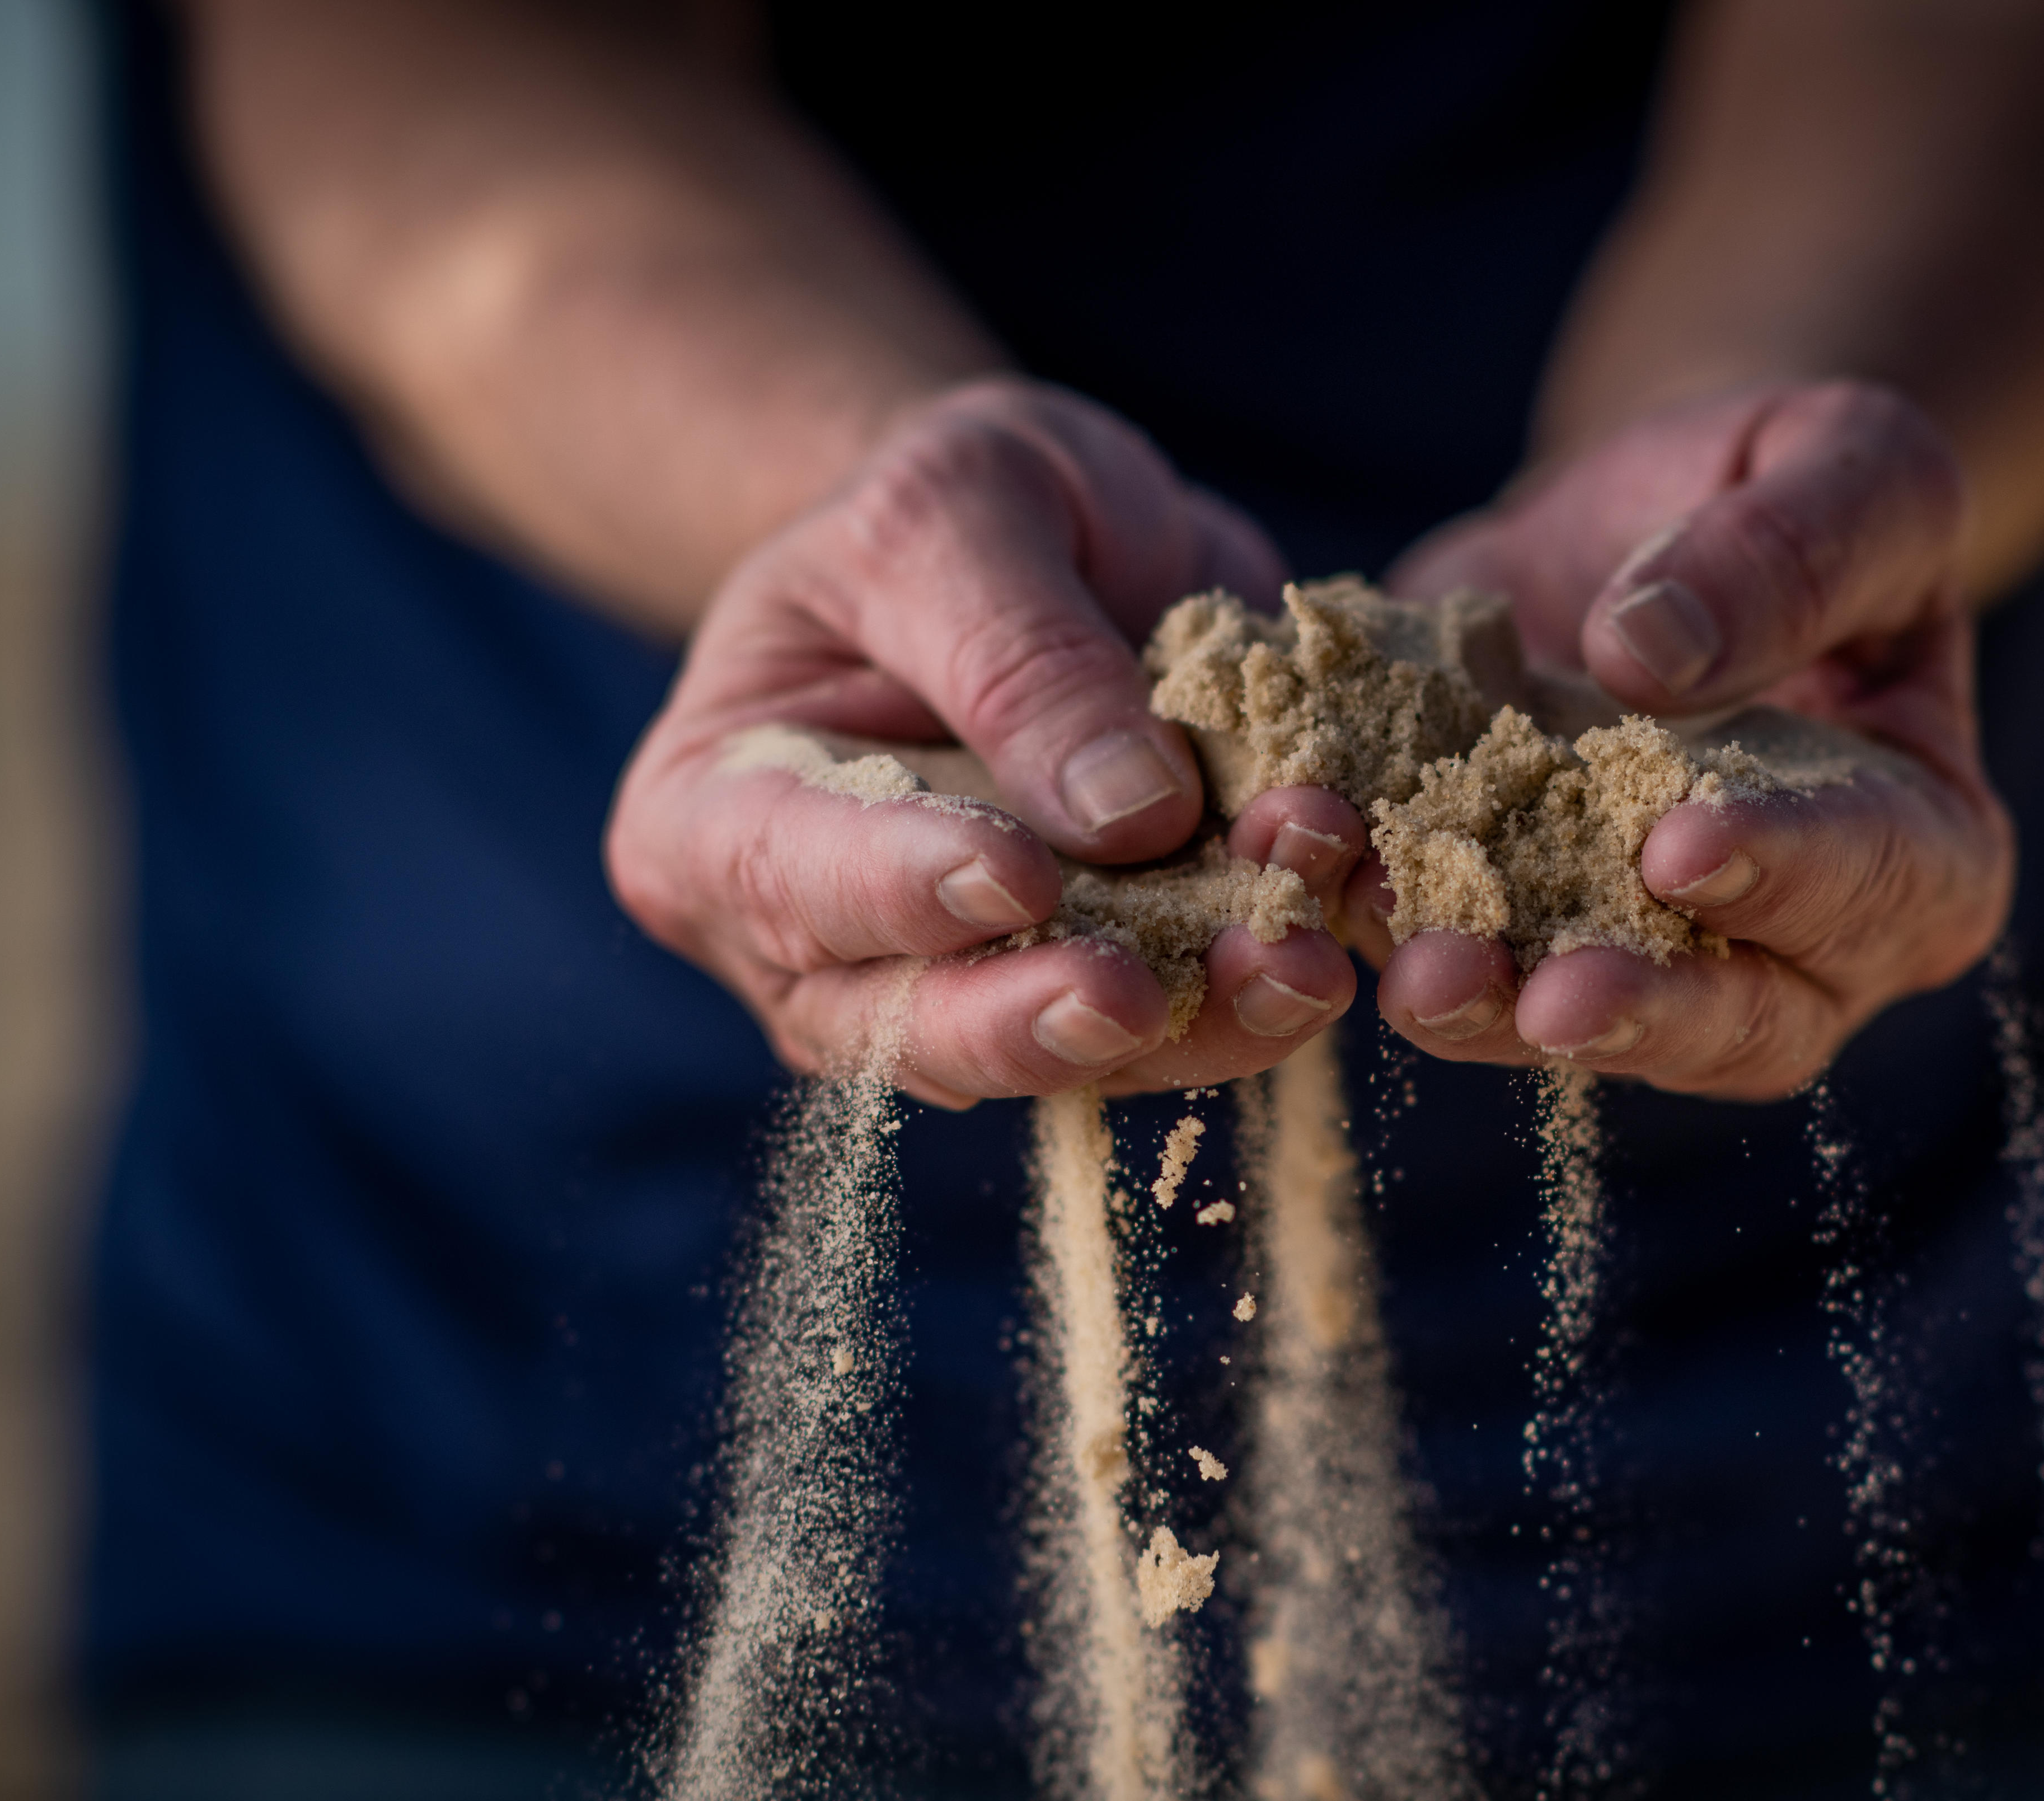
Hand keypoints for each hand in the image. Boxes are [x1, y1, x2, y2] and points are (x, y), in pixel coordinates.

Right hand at [607, 380, 1366, 1107]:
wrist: (1034, 538)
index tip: (1012, 876)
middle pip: (907, 1020)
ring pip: (1058, 1054)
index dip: (895, 888)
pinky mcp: (1090, 990)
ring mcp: (958, 986)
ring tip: (1294, 969)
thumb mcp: (961, 503)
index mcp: (718, 811)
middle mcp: (817, 942)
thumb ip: (1019, 649)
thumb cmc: (945, 505)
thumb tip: (1130, 814)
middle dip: (1034, 1018)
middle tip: (1139, 1000)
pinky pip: (1167, 1031)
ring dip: (1185, 1028)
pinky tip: (1325, 951)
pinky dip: (1248, 1000)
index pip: (788, 875)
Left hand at [1365, 380, 2015, 1098]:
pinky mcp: (1506, 923)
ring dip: (1492, 1006)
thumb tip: (1651, 655)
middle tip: (1549, 998)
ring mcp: (1639, 951)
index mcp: (1920, 840)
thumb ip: (1793, 548)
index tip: (1681, 846)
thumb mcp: (1844, 458)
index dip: (1786, 873)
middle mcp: (1792, 942)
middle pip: (1742, 1019)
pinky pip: (1448, 951)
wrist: (1645, 518)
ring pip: (1579, 1023)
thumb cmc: (1788, 485)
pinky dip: (1377, 923)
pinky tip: (1319, 876)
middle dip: (1639, 1007)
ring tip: (1414, 972)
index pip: (1877, 880)